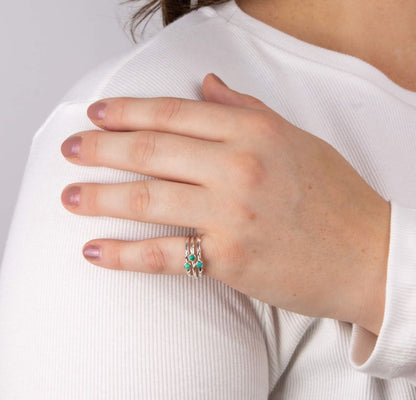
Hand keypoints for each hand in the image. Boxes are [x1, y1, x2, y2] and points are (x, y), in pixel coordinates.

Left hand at [60, 73, 389, 333]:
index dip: (127, 112)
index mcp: (254, 131)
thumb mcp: (295, 139)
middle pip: (150, 150)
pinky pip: (164, 254)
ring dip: (100, 196)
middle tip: (70, 151)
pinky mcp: (230, 259)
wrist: (368, 254)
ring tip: (70, 197)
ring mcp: (232, 214)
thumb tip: (205, 85)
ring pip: (148, 198)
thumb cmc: (336, 197)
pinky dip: (124, 253)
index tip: (97, 115)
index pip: (173, 113)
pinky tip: (95, 250)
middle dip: (100, 149)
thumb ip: (245, 109)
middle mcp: (239, 167)